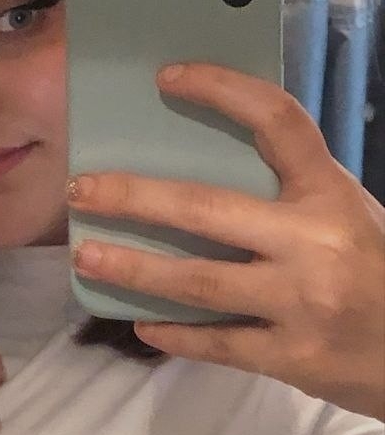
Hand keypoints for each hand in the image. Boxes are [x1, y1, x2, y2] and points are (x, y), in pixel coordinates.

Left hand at [68, 62, 384, 420]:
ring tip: (86, 255)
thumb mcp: (348, 214)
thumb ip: (291, 192)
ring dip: (132, 268)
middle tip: (80, 190)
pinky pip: (215, 342)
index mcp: (332, 193)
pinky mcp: (291, 357)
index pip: (276, 121)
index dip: (221, 90)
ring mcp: (301, 303)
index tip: (168, 77)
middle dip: (132, 197)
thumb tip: (198, 161)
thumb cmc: (378, 271)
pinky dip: (173, 333)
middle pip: (204, 208)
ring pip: (196, 280)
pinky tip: (140, 324)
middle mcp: (314, 242)